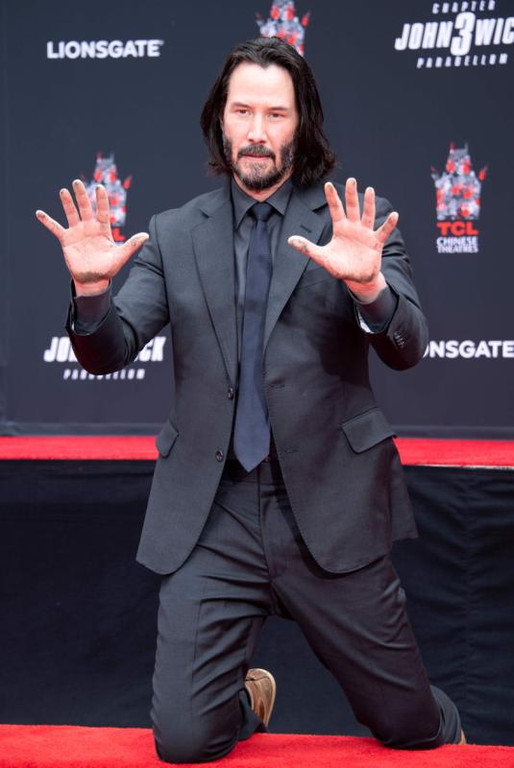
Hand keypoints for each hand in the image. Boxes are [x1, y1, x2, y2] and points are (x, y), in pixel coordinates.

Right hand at [36, 179, 148, 295]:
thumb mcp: (120, 256)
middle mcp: (89, 227)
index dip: (101, 199)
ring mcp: (77, 232)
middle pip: (85, 208)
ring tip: (63, 191)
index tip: (100, 187)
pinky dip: (48, 221)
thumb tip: (146, 235)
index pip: (102, 211)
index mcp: (102, 229)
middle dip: (82, 195)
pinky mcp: (67, 240)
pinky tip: (39, 213)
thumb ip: (131, 244)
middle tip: (77, 182)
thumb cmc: (108, 268)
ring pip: (71, 214)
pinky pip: (56, 228)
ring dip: (67, 203)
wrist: (94, 280)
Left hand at [288, 178, 397, 301]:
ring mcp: (365, 233)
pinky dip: (388, 224)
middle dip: (352, 194)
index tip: (328, 184)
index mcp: (340, 229)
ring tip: (370, 190)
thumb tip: (289, 240)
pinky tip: (394, 215)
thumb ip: (307, 248)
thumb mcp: (322, 257)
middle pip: (352, 208)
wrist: (357, 279)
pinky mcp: (376, 242)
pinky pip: (383, 231)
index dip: (332, 197)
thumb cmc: (340, 267)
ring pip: (368, 215)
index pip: (335, 209)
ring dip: (369, 204)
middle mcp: (353, 228)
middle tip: (352, 179)